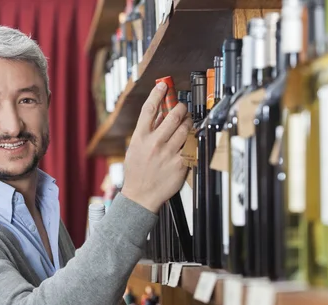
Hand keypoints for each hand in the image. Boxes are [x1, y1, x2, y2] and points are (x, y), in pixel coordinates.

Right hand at [121, 81, 190, 212]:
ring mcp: (168, 153)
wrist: (140, 196)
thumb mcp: (135, 148)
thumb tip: (159, 113)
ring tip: (188, 123)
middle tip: (183, 108)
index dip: (157, 93)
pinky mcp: (180, 164)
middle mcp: (154, 143)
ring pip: (185, 129)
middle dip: (181, 108)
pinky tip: (191, 140)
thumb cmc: (137, 172)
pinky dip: (192, 140)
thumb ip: (147, 131)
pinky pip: (191, 146)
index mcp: (141, 138)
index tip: (163, 85)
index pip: (149, 109)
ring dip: (189, 123)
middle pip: (173, 116)